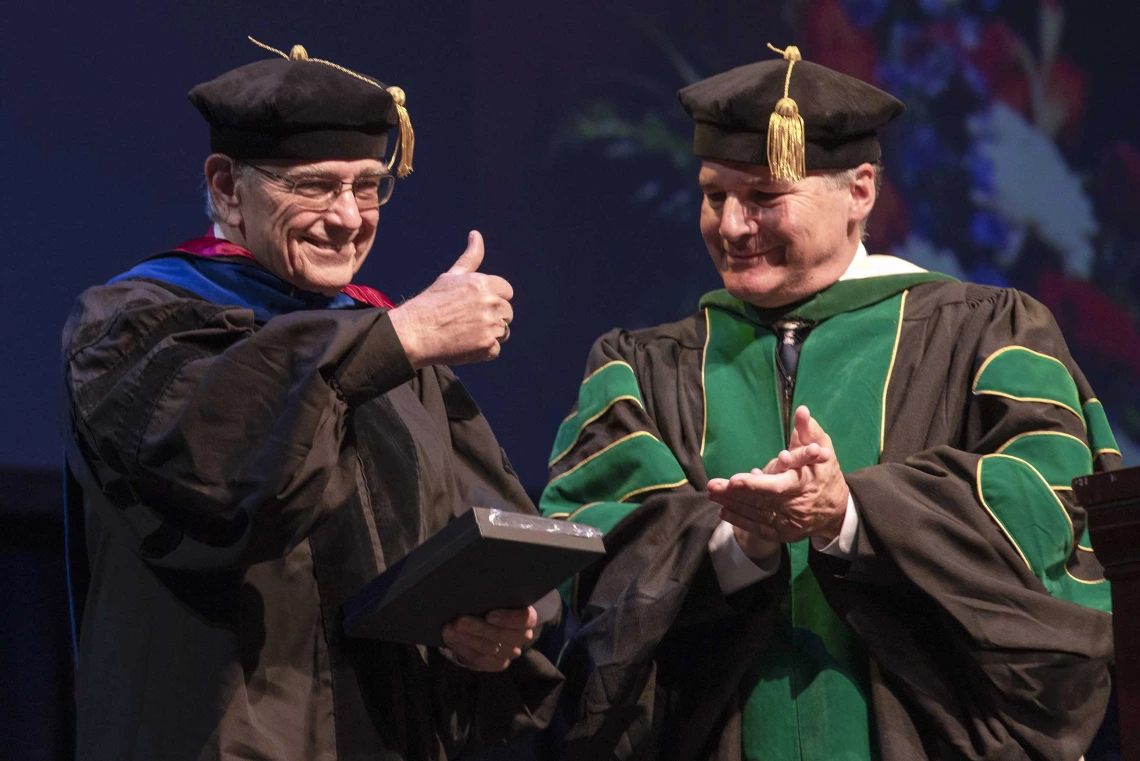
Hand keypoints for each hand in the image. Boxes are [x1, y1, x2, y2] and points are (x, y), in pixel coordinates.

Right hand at [388, 230, 513, 367]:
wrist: (416, 331)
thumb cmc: (432, 302)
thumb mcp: (452, 276)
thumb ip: (471, 257)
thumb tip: (476, 234)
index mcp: (484, 284)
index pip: (507, 292)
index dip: (493, 299)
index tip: (476, 305)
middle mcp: (491, 303)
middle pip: (507, 313)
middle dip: (492, 317)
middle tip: (468, 320)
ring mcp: (490, 325)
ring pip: (503, 331)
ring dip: (489, 334)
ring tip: (466, 332)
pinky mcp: (487, 346)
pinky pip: (495, 349)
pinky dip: (483, 350)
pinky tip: (465, 344)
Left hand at [441, 605, 536, 671]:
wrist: (493, 624)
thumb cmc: (494, 604)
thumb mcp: (495, 599)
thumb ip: (490, 598)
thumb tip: (473, 594)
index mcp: (526, 618)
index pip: (524, 619)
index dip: (507, 618)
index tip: (489, 615)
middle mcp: (521, 637)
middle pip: (501, 635)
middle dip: (477, 628)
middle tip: (458, 621)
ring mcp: (510, 652)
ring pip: (488, 649)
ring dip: (466, 639)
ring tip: (449, 630)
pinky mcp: (497, 663)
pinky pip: (480, 660)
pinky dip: (463, 649)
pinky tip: (452, 640)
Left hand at [708, 406, 847, 543]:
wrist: (837, 510)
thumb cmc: (826, 474)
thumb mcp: (823, 449)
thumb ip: (809, 432)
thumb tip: (801, 411)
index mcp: (804, 484)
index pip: (777, 486)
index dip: (755, 484)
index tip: (734, 480)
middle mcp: (795, 506)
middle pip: (761, 500)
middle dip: (734, 494)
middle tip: (711, 486)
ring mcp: (789, 523)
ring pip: (757, 514)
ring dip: (732, 504)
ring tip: (712, 494)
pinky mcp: (784, 534)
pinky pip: (759, 529)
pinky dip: (741, 521)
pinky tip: (724, 511)